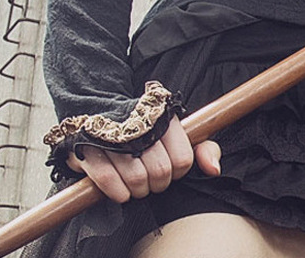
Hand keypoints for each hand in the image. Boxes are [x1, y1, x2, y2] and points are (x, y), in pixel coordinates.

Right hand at [67, 116, 221, 202]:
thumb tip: (214, 170)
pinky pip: (109, 181)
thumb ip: (204, 149)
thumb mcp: (179, 134)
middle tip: (149, 177)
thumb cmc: (147, 131)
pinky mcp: (90, 148)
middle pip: (161, 172)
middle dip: (157, 184)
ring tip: (134, 181)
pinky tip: (120, 189)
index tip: (168, 166)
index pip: (183, 160)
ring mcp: (113, 135)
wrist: (100, 113)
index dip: (177, 171)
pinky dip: (118, 192)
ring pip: (137, 180)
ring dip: (137, 190)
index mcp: (164, 116)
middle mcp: (140, 123)